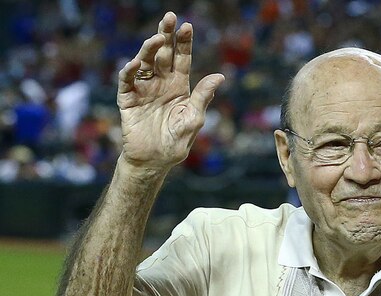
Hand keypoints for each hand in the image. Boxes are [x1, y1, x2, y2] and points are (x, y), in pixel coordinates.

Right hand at [117, 11, 223, 170]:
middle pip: (163, 54)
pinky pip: (127, 81)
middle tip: (170, 17)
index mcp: (179, 86)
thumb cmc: (177, 142)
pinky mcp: (128, 99)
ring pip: (145, 62)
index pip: (182, 59)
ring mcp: (144, 89)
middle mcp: (161, 83)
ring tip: (157, 39)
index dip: (184, 43)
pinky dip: (130, 71)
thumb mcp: (194, 119)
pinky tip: (136, 63)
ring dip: (149, 49)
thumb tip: (220, 76)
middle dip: (166, 35)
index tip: (188, 26)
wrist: (154, 161)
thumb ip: (203, 97)